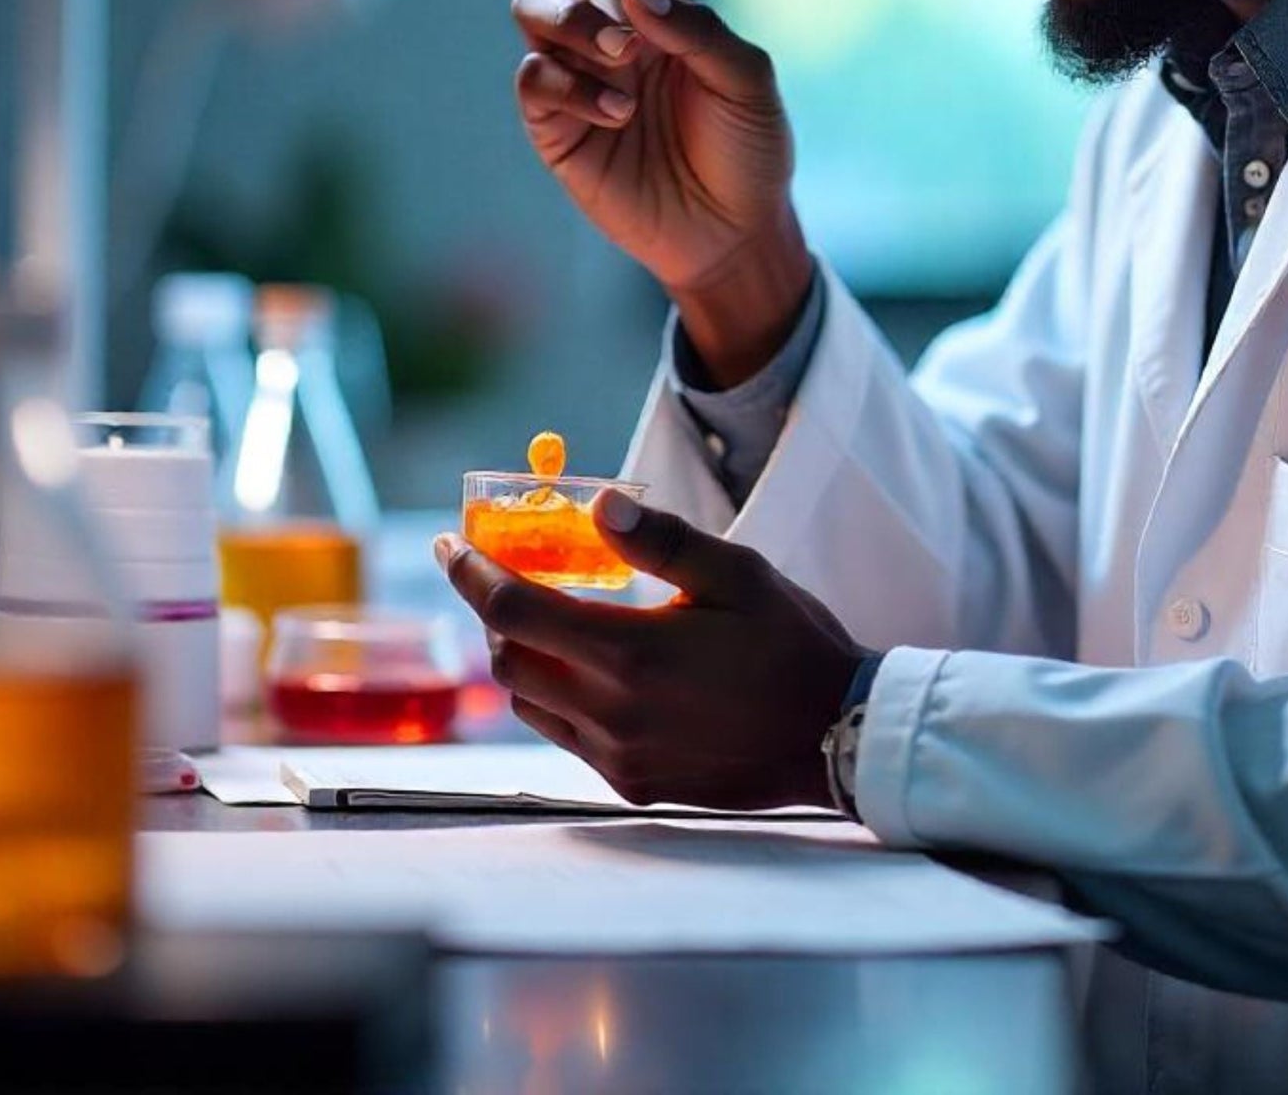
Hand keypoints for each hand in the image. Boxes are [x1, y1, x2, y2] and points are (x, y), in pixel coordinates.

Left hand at [435, 492, 867, 811]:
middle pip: (509, 660)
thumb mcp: (737, 573)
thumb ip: (661, 541)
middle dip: (496, 613)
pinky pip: (566, 736)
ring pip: (530, 703)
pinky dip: (559, 697)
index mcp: (633, 653)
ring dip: (525, 657)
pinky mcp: (633, 784)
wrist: (837, 733)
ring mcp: (620, 756)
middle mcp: (614, 713)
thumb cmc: (791, 643)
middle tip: (507, 574)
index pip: (515, 611)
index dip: (472, 574)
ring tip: (553, 619)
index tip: (449, 545)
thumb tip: (598, 503)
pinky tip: (595, 670)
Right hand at [511, 0, 812, 380]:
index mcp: (657, 13)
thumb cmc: (748, 148)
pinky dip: (568, 87)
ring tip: (620, 65)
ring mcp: (580, 83)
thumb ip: (697, 28)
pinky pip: (534, 82)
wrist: (736, 232)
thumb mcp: (746, 80)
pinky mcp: (558, 130)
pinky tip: (619, 115)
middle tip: (625, 42)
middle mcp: (610, 40)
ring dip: (569, 28)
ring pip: (531, 18)